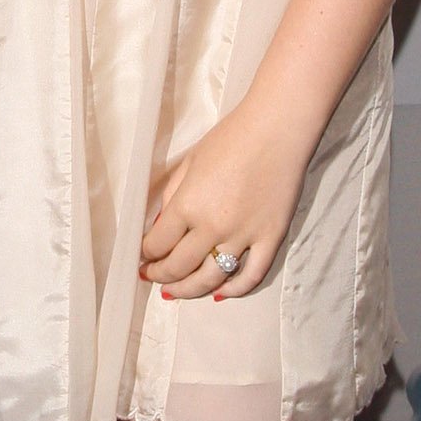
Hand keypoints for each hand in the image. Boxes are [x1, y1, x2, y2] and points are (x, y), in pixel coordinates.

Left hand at [140, 99, 310, 302]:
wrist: (278, 128)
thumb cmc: (231, 138)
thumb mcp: (189, 163)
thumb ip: (172, 196)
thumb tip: (160, 227)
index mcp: (188, 204)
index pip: (158, 243)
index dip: (146, 254)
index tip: (143, 256)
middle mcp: (213, 226)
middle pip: (179, 267)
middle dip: (160, 276)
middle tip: (152, 276)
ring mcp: (245, 236)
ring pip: (211, 279)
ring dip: (188, 291)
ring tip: (175, 293)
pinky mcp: (272, 238)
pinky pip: (251, 276)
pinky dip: (234, 290)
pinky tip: (219, 293)